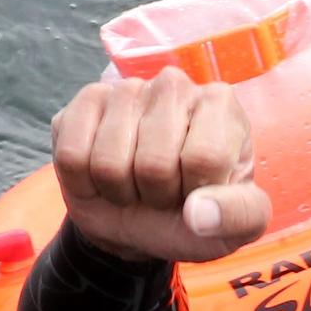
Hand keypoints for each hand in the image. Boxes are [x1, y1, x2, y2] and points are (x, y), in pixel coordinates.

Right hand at [50, 67, 271, 261]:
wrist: (144, 219)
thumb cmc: (197, 212)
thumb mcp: (237, 224)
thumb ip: (238, 217)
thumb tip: (198, 213)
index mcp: (220, 105)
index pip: (204, 158)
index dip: (195, 192)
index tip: (198, 191)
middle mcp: (173, 86)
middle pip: (154, 163)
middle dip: (156, 194)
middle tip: (163, 191)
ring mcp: (125, 90)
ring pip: (108, 163)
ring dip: (120, 190)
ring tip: (136, 183)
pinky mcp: (84, 103)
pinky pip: (71, 157)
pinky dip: (84, 183)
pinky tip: (102, 175)